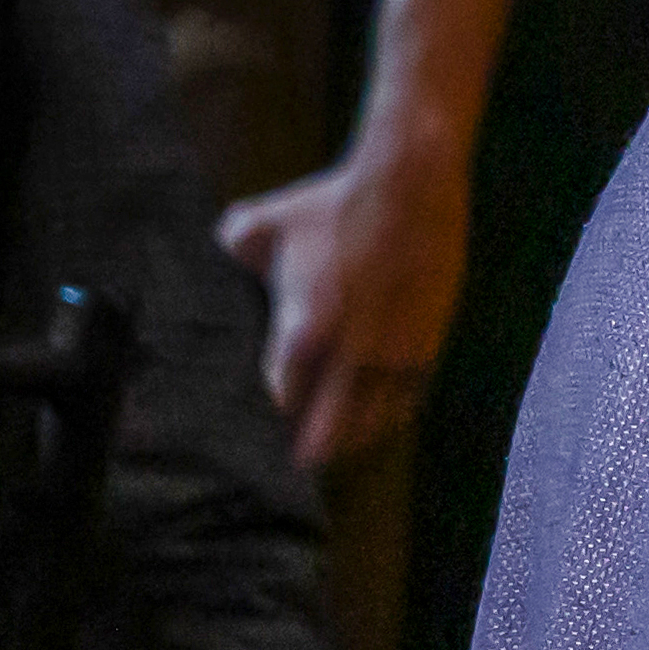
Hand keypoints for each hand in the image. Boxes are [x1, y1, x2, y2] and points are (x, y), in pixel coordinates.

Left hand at [216, 138, 469, 470]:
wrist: (408, 184)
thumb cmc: (331, 204)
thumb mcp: (264, 222)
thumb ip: (235, 246)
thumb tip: (221, 251)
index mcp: (302, 329)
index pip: (283, 393)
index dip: (277, 410)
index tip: (270, 420)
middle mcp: (348, 352)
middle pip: (329, 424)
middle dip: (313, 448)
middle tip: (300, 465)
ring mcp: (392, 351)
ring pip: (374, 417)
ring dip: (356, 439)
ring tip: (342, 452)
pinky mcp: (428, 340)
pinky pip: (410, 396)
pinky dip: (395, 415)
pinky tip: (387, 421)